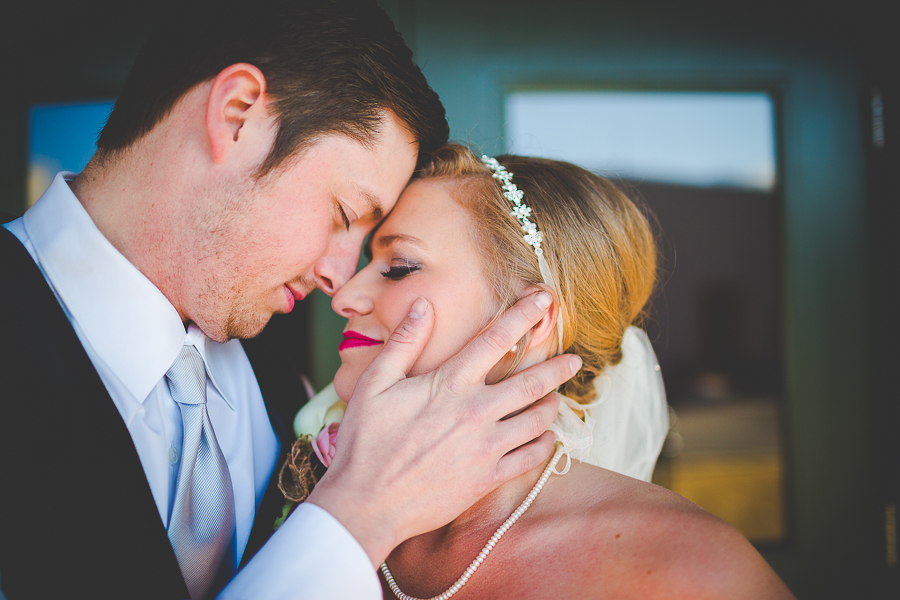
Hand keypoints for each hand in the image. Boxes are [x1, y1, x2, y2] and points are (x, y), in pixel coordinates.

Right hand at [306, 291, 580, 566]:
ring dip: (552, 405)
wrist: (366, 503)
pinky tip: (547, 437)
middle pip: (531, 383)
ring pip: (537, 420)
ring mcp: (486, 447)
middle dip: (558, 367)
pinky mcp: (488, 478)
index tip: (545, 298)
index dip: (524, 314)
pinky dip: (545, 444)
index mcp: (449, 384)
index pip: (496, 339)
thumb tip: (424, 304)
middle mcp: (475, 412)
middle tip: (575, 359)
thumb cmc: (365, 442)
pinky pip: (531, 458)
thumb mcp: (374, 383)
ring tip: (558, 398)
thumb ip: (404, 341)